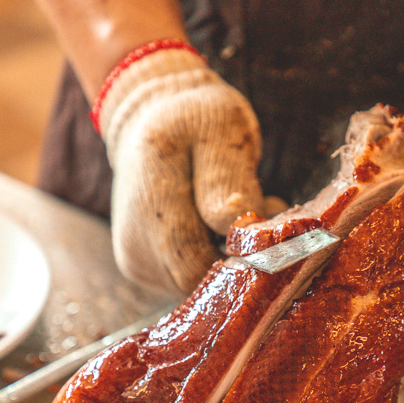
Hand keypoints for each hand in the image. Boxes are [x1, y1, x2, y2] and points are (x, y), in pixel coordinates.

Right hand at [96, 43, 285, 294]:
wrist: (151, 118)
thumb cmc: (194, 118)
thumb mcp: (222, 128)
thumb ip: (229, 179)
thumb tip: (238, 227)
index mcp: (152, 203)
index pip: (198, 267)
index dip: (240, 261)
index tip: (269, 230)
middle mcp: (135, 244)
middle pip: (200, 283)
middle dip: (240, 257)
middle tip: (264, 213)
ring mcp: (137, 262)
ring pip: (197, 284)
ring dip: (228, 257)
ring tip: (240, 213)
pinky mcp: (144, 269)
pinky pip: (187, 278)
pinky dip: (212, 258)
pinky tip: (220, 227)